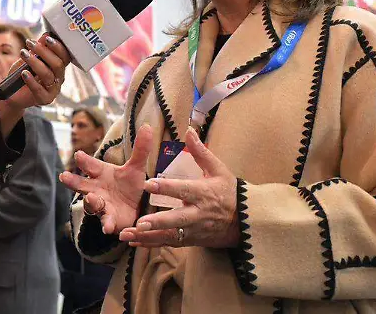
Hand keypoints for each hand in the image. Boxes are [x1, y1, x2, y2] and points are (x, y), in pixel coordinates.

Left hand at [0, 33, 70, 110]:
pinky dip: (31, 80)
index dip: (58, 46)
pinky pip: (39, 89)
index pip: (64, 56)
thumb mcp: (28, 58)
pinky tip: (24, 73)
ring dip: (35, 62)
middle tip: (30, 43)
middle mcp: (59, 78)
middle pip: (57, 64)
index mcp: (58, 66)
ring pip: (48, 75)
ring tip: (23, 54)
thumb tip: (46, 35)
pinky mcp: (45, 99)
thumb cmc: (23, 73)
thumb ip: (37, 49)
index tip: (46, 38)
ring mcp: (53, 89)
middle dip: (44, 51)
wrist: (13, 93)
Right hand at [59, 124, 154, 234]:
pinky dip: (106, 224)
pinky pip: (106, 222)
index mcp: (101, 173)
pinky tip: (108, 228)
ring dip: (91, 201)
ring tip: (92, 198)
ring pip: (91, 203)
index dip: (84, 160)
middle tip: (63, 176)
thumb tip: (148, 126)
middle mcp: (96, 188)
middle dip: (73, 181)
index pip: (91, 165)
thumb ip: (140, 150)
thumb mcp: (136, 168)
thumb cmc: (130, 185)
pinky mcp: (109, 219)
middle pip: (82, 184)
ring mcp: (101, 204)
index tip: (78, 154)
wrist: (135, 208)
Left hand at [119, 128, 239, 248]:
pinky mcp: (192, 241)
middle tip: (140, 222)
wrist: (245, 221)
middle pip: (177, 219)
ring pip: (170, 235)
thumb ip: (200, 152)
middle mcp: (198, 214)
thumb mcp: (218, 169)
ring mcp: (195, 230)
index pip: (183, 189)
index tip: (148, 184)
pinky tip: (135, 243)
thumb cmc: (229, 192)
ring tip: (130, 235)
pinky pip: (170, 243)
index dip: (166, 187)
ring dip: (149, 237)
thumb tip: (189, 130)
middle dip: (158, 221)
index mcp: (203, 193)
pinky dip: (152, 244)